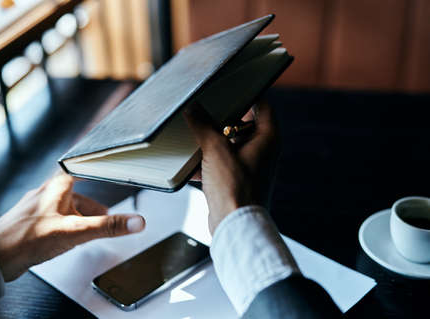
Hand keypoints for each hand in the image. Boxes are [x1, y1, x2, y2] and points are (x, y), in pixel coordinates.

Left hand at [0, 174, 144, 280]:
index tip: (113, 171)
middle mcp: (47, 192)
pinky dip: (67, 226)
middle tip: (105, 217)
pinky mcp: (33, 221)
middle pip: (79, 193)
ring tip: (88, 232)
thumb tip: (135, 221)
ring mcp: (39, 206)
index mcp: (58, 185)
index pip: (85, 169)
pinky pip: (57, 218)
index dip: (100, 170)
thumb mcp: (76, 231)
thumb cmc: (27, 240)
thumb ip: (108, 227)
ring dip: (81, 218)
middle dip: (94, 207)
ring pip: (68, 207)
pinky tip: (67, 239)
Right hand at [184, 102, 277, 233]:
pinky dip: (209, 160)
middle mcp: (263, 150)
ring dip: (213, 141)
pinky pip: (223, 162)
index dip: (247, 95)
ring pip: (231, 144)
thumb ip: (203, 126)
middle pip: (243, 124)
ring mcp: (250, 166)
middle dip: (222, 119)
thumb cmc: (235, 189)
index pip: (262, 106)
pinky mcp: (237, 179)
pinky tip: (192, 162)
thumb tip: (193, 108)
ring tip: (195, 135)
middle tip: (206, 111)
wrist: (234, 225)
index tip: (230, 89)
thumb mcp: (215, 150)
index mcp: (267, 138)